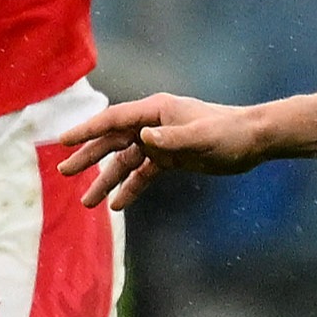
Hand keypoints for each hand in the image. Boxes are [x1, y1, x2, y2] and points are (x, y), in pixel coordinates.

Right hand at [53, 94, 268, 208]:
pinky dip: (130, 188)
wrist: (253, 140)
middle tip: (63, 171)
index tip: (63, 141)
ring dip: (105, 180)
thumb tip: (143, 137)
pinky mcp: (170, 159)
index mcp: (156, 111)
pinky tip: (117, 204)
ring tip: (87, 202)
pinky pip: (143, 175)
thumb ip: (172, 139)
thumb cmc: (229, 133)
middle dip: (87, 156)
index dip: (87, 130)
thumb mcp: (202, 137)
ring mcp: (160, 142)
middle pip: (112, 141)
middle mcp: (153, 125)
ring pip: (125, 162)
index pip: (113, 120)